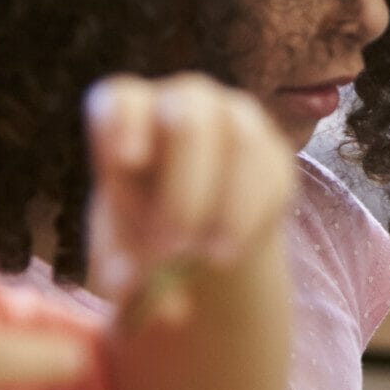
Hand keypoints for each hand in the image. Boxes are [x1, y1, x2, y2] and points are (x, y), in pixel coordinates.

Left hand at [84, 74, 293, 326]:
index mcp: (127, 115)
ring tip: (208, 258)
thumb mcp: (118, 252)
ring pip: (238, 140)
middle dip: (182, 186)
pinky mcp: (271, 149)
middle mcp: (181, 102)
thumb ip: (120, 269)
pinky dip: (250, 215)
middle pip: (187, 118)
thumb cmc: (139, 231)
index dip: (125, 122)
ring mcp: (233, 118)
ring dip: (225, 204)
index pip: (122, 98)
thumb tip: (140, 291)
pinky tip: (230, 251)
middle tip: (171, 248)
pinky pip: (270, 171)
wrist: (194, 234)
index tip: (127, 162)